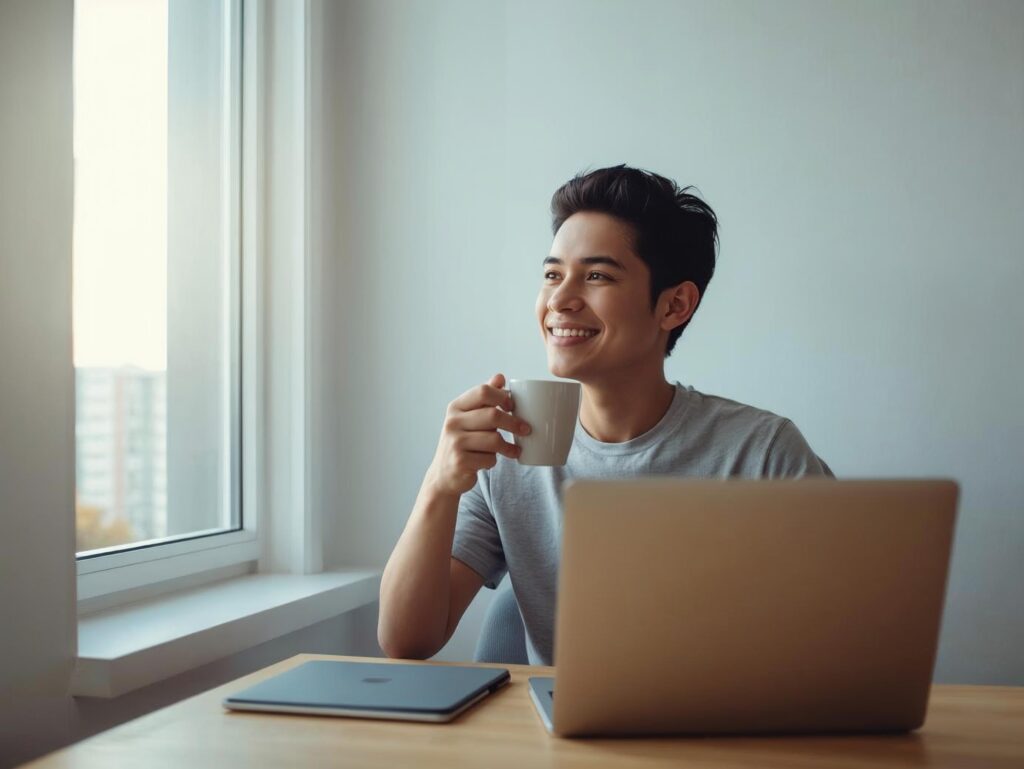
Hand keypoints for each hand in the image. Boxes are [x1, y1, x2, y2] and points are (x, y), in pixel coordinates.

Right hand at [426, 373, 531, 497]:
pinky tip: (489, 461)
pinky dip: (493, 461)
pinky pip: (489, 458)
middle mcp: (452, 422)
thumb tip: (500, 377)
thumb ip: (484, 399)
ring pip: (494, 439)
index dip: (503, 397)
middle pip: (493, 415)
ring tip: (514, 450)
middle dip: (514, 423)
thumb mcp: (469, 418)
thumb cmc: (462, 442)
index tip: (513, 406)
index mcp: (456, 407)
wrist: (443, 475)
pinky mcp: (460, 461)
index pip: (483, 391)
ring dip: (508, 447)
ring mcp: (455, 442)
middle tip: (526, 430)